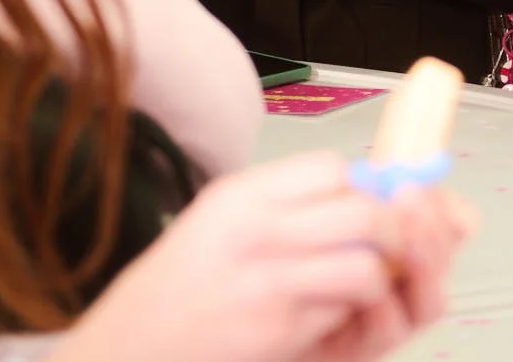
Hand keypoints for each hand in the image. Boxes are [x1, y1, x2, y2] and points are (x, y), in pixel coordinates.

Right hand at [61, 150, 474, 361]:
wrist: (122, 353)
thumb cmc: (173, 290)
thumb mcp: (215, 223)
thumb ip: (280, 203)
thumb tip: (357, 189)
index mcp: (239, 196)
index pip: (332, 169)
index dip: (358, 187)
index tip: (362, 204)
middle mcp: (256, 232)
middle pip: (365, 211)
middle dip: (390, 229)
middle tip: (389, 245)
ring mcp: (268, 285)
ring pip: (366, 265)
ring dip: (376, 277)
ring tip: (362, 285)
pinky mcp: (277, 333)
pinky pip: (342, 313)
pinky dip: (346, 315)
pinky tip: (325, 318)